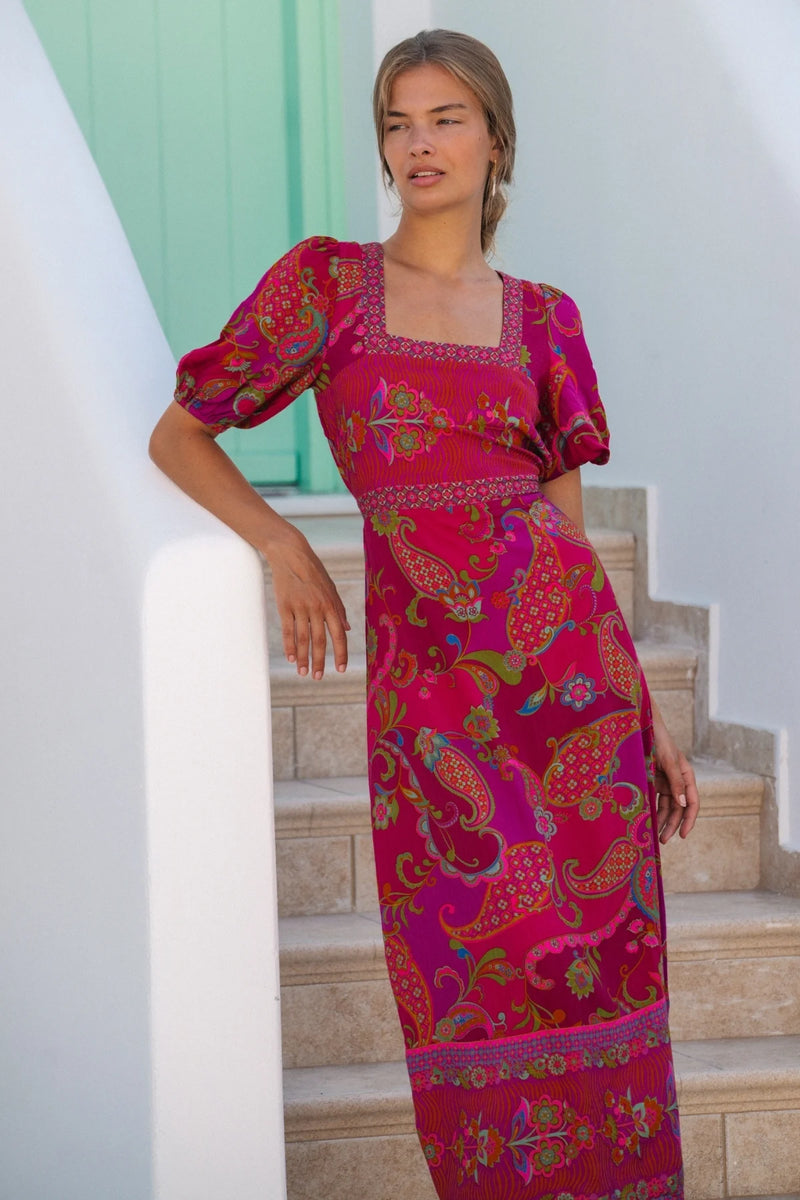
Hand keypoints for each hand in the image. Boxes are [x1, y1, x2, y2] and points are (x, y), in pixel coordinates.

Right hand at [266, 528, 349, 678]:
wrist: (291, 553)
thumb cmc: (313, 571)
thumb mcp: (331, 588)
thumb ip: (339, 609)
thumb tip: (348, 628)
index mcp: (331, 604)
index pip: (339, 634)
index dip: (341, 653)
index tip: (341, 669)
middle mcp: (317, 607)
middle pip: (320, 640)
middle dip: (320, 661)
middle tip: (319, 677)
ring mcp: (300, 607)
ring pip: (302, 639)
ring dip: (303, 658)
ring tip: (304, 672)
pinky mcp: (284, 605)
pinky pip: (288, 630)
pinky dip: (289, 646)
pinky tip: (291, 658)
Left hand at [651, 700, 699, 842]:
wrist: (641, 725)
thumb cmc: (658, 739)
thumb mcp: (668, 761)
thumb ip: (676, 782)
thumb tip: (683, 804)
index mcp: (686, 775)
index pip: (692, 802)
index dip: (689, 819)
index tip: (683, 835)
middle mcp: (677, 780)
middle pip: (678, 808)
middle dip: (672, 825)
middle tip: (664, 841)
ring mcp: (665, 781)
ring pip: (666, 806)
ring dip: (662, 821)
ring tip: (655, 837)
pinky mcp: (653, 780)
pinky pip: (655, 799)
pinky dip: (653, 810)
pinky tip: (648, 822)